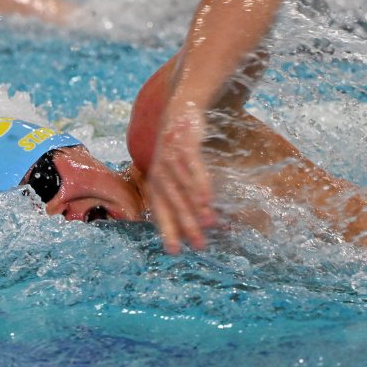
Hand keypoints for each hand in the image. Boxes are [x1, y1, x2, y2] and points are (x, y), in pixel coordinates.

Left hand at [146, 101, 217, 253]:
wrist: (178, 114)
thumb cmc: (179, 152)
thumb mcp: (175, 174)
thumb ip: (184, 197)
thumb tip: (202, 223)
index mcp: (156, 185)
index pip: (161, 212)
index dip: (168, 232)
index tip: (176, 252)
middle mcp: (159, 174)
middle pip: (174, 205)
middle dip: (187, 226)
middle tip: (200, 245)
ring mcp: (170, 159)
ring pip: (183, 188)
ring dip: (196, 207)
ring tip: (209, 224)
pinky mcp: (182, 145)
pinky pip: (192, 168)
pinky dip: (200, 183)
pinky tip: (208, 197)